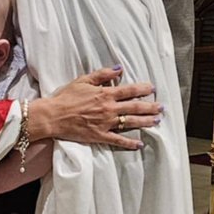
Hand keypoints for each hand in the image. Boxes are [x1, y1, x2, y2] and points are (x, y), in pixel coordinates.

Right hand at [34, 66, 162, 151]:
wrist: (52, 116)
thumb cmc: (65, 97)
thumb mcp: (83, 80)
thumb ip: (102, 74)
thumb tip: (119, 69)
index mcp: (105, 94)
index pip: (130, 91)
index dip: (143, 89)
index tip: (153, 89)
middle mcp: (109, 109)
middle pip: (135, 107)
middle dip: (150, 107)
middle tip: (161, 107)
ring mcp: (105, 123)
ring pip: (131, 123)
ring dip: (145, 122)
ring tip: (156, 121)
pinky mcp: (99, 136)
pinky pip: (118, 140)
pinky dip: (130, 143)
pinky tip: (139, 144)